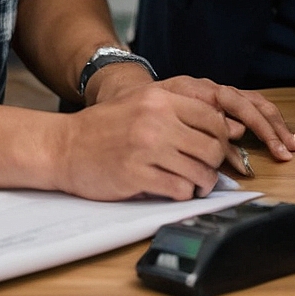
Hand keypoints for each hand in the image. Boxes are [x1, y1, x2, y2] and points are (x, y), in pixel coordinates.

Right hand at [85, 66, 294, 171]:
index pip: (213, 118)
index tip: (215, 147)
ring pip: (200, 172)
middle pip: (212, 147)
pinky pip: (179, 191)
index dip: (222, 136)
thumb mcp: (143, 103)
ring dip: (202, 183)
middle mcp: (156, 122)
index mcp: (160, 100)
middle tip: (206, 168)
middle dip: (215, 163)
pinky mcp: (137, 177)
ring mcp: (147, 150)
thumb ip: (181, 109)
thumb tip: (229, 125)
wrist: (65, 146)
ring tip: (193, 183)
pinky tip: (175, 189)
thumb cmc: (106, 126)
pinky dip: (183, 194)